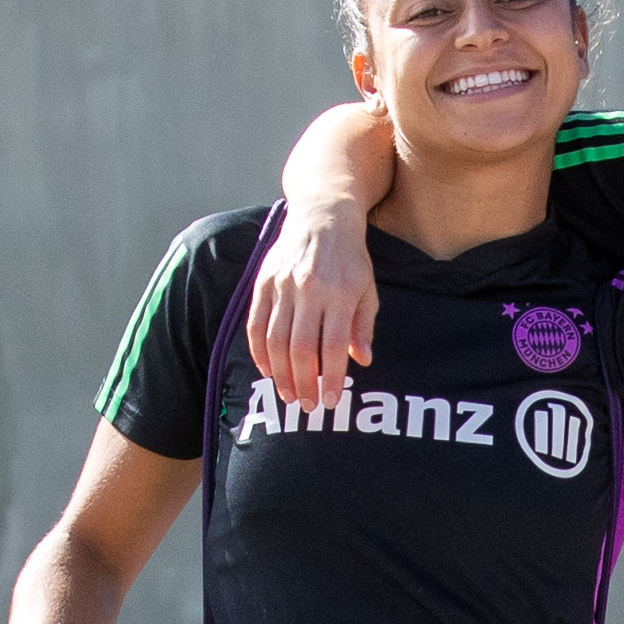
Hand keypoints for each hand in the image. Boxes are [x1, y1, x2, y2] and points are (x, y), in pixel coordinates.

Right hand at [244, 196, 381, 412]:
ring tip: (288, 395)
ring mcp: (282, 286)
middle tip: (308, 406)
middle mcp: (308, 289)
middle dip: (304, 383)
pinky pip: (256, 324)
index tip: (331, 401)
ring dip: (280, 373)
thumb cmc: (350, 259)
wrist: (322, 217)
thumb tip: (362, 361)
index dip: (332, 377)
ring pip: (275, 340)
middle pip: (301, 348)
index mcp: (339, 293)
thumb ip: (363, 325)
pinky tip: (267, 370)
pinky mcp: (263, 283)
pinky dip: (259, 352)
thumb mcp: (367, 289)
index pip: (333, 345)